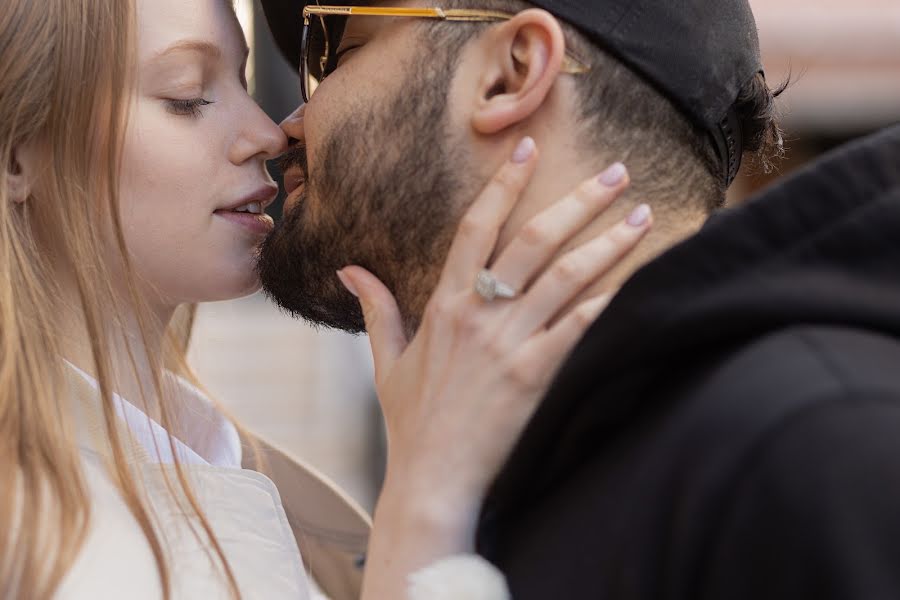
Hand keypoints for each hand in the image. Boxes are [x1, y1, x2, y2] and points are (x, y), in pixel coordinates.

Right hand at [338, 137, 651, 598]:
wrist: (432, 477)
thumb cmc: (412, 420)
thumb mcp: (386, 360)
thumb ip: (376, 308)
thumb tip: (348, 269)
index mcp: (444, 303)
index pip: (476, 226)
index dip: (505, 184)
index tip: (529, 148)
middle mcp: (479, 314)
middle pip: (534, 240)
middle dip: (578, 200)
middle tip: (616, 170)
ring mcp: (509, 343)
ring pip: (566, 277)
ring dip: (607, 241)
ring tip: (641, 214)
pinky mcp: (535, 375)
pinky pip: (580, 328)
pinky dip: (610, 302)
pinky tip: (639, 281)